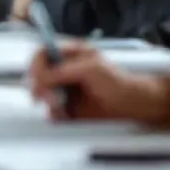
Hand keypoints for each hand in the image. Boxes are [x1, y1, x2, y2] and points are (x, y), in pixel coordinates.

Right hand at [27, 42, 169, 123]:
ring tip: (59, 107)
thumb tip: (41, 79)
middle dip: (40, 86)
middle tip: (46, 97)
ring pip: (42, 95)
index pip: (43, 54)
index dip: (36, 64)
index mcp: (70, 54)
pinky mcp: (68, 107)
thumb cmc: (117, 82)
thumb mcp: (90, 70)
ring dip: (48, 102)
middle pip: (38, 75)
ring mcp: (65, 89)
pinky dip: (54, 115)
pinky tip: (63, 116)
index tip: (38, 78)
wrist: (132, 106)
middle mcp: (64, 71)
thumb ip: (63, 71)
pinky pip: (52, 111)